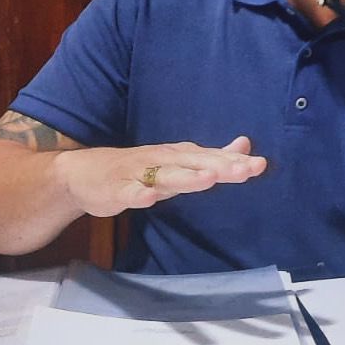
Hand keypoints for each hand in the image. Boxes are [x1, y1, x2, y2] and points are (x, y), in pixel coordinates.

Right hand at [53, 136, 265, 216]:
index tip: (260, 165)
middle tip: (245, 171)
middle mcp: (163, 160)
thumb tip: (246, 146)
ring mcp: (139, 174)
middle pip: (195, 164)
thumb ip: (212, 157)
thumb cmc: (139, 168)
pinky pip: (129, 193)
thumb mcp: (178, 162)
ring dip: (187, 177)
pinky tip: (150, 198)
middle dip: (220, 167)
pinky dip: (139, 195)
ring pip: (166, 176)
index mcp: (179, 155)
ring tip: (208, 179)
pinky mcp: (118, 189)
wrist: (84, 173)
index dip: (236, 163)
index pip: (212, 158)